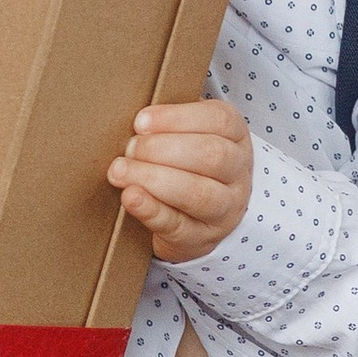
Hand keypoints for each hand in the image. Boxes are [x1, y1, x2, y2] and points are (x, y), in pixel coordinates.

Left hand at [109, 98, 251, 262]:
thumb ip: (169, 124)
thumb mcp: (190, 136)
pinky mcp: (202, 238)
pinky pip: (179, 226)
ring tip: (120, 172)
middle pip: (211, 155)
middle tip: (128, 149)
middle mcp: (237, 173)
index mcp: (236, 137)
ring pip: (198, 193)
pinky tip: (130, 198)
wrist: (203, 219)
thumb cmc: (190, 166)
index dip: (177, 118)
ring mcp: (225, 209)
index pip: (219, 120)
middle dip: (161, 149)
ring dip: (154, 179)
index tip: (140, 121)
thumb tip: (135, 120)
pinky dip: (152, 210)